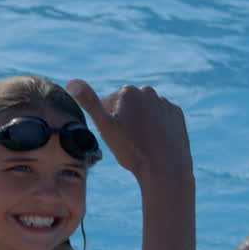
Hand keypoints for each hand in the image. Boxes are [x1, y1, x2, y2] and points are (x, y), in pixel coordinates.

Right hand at [66, 80, 192, 188]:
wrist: (165, 168)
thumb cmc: (132, 150)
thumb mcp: (105, 127)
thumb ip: (89, 102)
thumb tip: (71, 81)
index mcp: (127, 91)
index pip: (108, 105)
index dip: (108, 123)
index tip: (116, 137)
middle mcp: (148, 91)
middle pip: (127, 107)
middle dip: (124, 121)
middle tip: (128, 143)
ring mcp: (164, 102)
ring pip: (144, 113)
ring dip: (141, 125)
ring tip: (142, 144)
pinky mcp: (177, 114)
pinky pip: (161, 118)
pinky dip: (157, 128)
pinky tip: (156, 143)